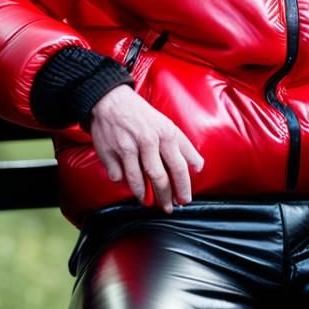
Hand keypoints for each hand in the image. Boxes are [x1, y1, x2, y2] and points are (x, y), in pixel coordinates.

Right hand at [88, 84, 203, 213]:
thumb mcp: (168, 125)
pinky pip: (117, 176)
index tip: (185, 201)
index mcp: (165, 134)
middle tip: (168, 208)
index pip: (178, 167)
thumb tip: (199, 167)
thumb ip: (185, 147)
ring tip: (147, 202)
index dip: (183, 187)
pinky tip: (126, 181)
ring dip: (143, 196)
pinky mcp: (108, 153)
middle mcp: (147, 141)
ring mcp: (126, 147)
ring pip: (136, 181)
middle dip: (165, 197)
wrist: (111, 100)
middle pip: (159, 177)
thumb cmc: (143, 116)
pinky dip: (122, 181)